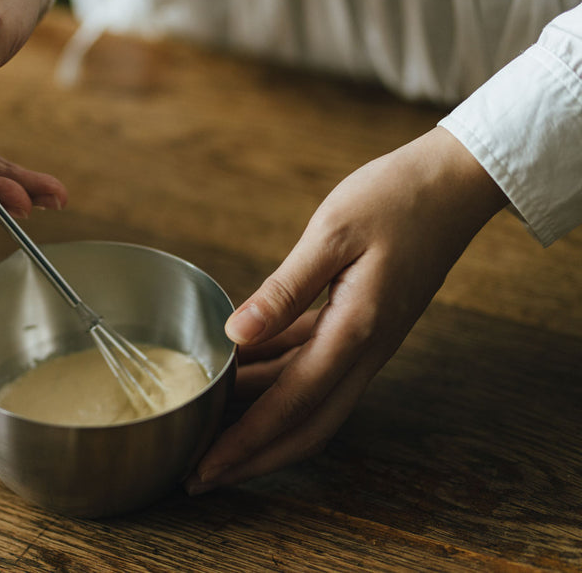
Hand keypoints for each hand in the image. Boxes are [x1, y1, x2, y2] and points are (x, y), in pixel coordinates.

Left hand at [186, 127, 507, 493]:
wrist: (454, 182)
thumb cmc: (395, 197)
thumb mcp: (332, 233)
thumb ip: (284, 289)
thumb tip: (236, 334)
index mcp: (355, 330)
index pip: (292, 404)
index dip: (246, 441)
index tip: (207, 468)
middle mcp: (363, 349)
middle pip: (305, 426)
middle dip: (253, 457)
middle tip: (202, 475)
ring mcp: (365, 341)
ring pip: (309, 401)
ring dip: (262, 421)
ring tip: (211, 430)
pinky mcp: (362, 324)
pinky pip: (314, 366)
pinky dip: (277, 377)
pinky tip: (242, 370)